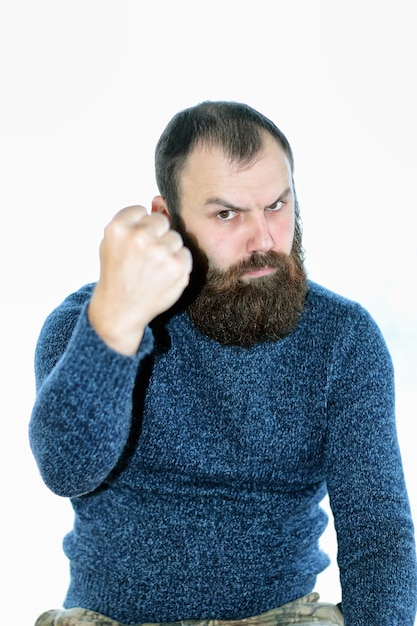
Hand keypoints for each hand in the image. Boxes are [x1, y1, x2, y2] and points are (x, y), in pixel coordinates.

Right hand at [88, 205, 191, 354]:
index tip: (133, 244)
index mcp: (118, 227)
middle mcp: (139, 237)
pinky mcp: (177, 266)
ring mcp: (160, 252)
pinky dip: (178, 264)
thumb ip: (132, 222)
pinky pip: (185, 254)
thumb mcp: (111, 243)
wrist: (120, 310)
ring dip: (168, 250)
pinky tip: (163, 276)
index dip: (139, 227)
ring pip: (175, 237)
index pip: (141, 210)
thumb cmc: (117, 273)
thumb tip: (159, 201)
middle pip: (162, 221)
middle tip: (145, 257)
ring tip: (153, 268)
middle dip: (156, 236)